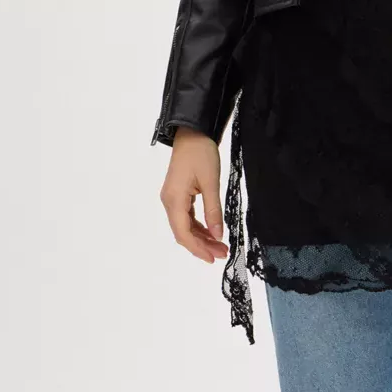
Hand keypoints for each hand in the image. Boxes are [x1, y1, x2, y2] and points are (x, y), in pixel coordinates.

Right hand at [161, 127, 228, 262]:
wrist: (192, 133)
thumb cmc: (201, 154)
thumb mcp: (211, 183)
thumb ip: (213, 211)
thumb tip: (217, 235)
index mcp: (174, 200)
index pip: (183, 233)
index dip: (198, 248)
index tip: (213, 258)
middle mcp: (169, 202)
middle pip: (183, 232)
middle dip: (202, 245)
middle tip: (222, 253)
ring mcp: (172, 198)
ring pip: (185, 226)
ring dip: (201, 237)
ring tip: (221, 245)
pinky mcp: (178, 194)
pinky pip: (186, 217)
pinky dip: (198, 226)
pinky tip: (211, 232)